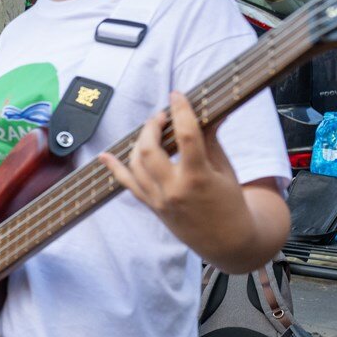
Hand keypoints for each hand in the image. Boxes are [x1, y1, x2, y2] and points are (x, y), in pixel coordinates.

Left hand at [99, 91, 246, 251]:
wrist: (226, 241)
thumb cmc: (231, 203)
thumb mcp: (225, 170)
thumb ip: (211, 141)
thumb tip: (209, 112)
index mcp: (198, 177)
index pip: (186, 136)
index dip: (180, 111)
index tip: (176, 96)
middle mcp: (174, 189)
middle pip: (150, 149)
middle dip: (152, 127)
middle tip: (161, 116)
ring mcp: (159, 199)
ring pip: (135, 164)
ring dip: (140, 141)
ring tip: (151, 131)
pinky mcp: (151, 206)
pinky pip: (127, 184)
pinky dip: (115, 168)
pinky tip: (105, 156)